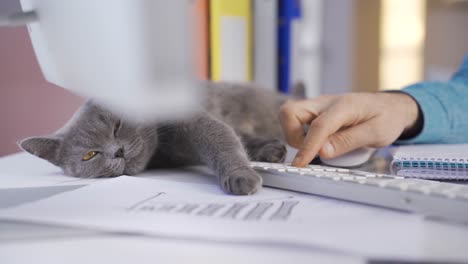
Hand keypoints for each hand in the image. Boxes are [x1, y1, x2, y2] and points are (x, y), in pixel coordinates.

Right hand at [279, 92, 420, 166]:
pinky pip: (295, 120)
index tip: (300, 164)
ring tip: (313, 147)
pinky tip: (315, 142)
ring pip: (289, 115)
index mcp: (343, 106)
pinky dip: (298, 133)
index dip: (307, 147)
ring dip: (294, 135)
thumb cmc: (386, 118)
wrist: (391, 106)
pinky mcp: (314, 112)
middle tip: (309, 151)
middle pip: (290, 112)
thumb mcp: (377, 133)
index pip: (318, 127)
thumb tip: (322, 152)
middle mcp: (325, 103)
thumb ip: (349, 141)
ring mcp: (317, 106)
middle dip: (292, 135)